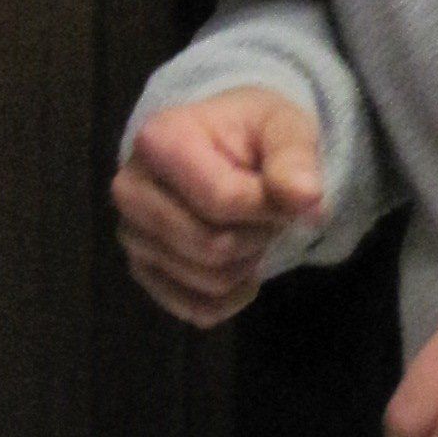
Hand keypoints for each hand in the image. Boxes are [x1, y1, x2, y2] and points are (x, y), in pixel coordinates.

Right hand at [112, 89, 327, 329]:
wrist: (223, 147)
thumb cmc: (252, 134)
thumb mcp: (284, 127)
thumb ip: (294, 158)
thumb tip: (307, 198)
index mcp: (157, 140)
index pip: (222, 200)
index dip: (269, 207)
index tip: (288, 192)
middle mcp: (130, 190)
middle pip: (212, 246)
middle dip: (258, 236)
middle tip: (268, 213)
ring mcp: (131, 235)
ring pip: (207, 281)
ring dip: (248, 263)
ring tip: (252, 229)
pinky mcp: (142, 271)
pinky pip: (196, 309)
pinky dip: (232, 298)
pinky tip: (244, 266)